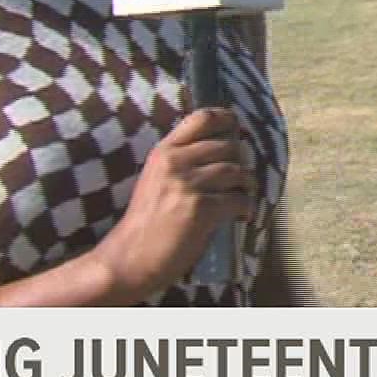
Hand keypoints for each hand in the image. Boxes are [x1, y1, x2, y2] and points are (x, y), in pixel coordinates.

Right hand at [90, 107, 250, 303]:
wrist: (129, 258)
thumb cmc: (145, 223)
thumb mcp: (155, 180)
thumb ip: (181, 163)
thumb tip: (222, 153)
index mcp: (163, 152)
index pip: (201, 118)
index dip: (226, 118)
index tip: (236, 127)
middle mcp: (175, 162)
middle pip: (227, 146)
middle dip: (240, 162)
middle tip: (240, 178)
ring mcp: (188, 184)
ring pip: (237, 171)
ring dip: (247, 185)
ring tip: (243, 196)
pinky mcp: (202, 208)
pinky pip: (239, 200)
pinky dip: (247, 208)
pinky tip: (243, 216)